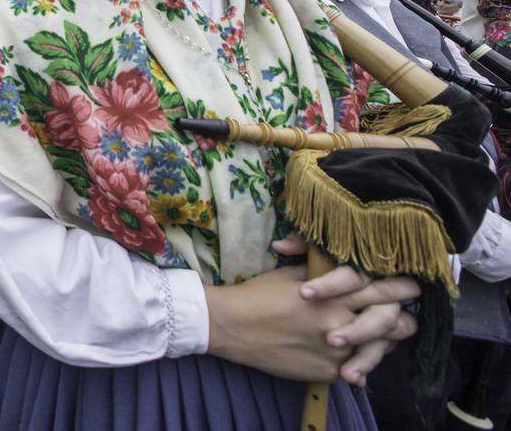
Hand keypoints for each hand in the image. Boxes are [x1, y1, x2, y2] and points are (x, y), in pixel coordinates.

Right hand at [205, 238, 418, 383]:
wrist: (231, 327)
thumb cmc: (259, 294)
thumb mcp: (293, 273)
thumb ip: (326, 273)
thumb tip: (349, 269)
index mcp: (334, 295)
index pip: (382, 290)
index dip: (402, 287)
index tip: (411, 284)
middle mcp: (341, 323)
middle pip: (393, 323)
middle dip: (403, 318)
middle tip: (403, 314)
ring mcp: (337, 352)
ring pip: (380, 350)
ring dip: (382, 342)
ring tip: (379, 337)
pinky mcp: (327, 372)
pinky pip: (357, 368)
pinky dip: (357, 361)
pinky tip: (352, 356)